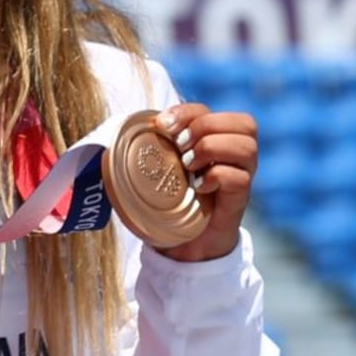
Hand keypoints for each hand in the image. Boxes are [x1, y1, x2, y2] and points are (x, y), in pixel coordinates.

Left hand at [155, 103, 257, 262]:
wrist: (182, 245)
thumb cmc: (166, 202)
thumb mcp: (154, 171)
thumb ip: (143, 150)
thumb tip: (108, 138)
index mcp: (213, 140)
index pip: (211, 111)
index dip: (187, 112)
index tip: (163, 125)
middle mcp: (234, 154)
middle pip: (243, 122)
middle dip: (205, 127)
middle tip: (180, 147)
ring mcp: (241, 175)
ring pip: (247, 146)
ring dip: (212, 149)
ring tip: (189, 166)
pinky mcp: (239, 199)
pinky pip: (240, 177)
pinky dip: (217, 176)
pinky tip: (198, 187)